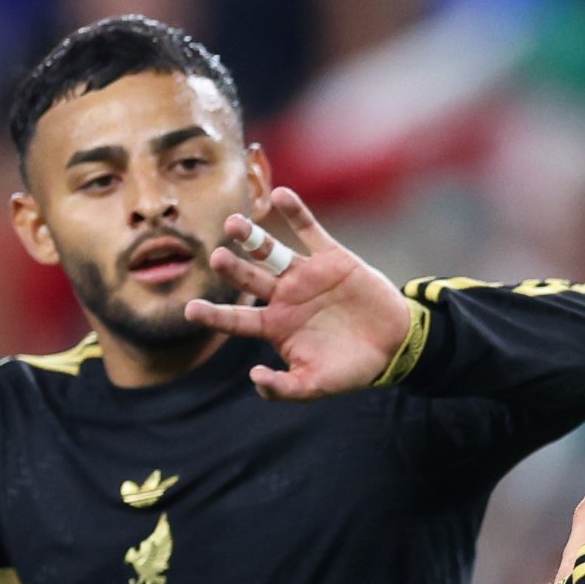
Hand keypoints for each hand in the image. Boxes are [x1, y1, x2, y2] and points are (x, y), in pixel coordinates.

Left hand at [186, 187, 417, 397]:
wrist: (394, 344)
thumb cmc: (350, 368)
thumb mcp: (316, 385)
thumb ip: (285, 388)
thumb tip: (254, 378)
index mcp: (275, 325)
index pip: (237, 320)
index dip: (214, 315)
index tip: (190, 309)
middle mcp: (284, 296)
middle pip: (249, 278)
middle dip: (232, 268)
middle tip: (216, 257)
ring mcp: (305, 274)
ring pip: (271, 251)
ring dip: (252, 236)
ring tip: (233, 224)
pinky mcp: (331, 257)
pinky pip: (309, 230)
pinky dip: (296, 213)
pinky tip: (281, 195)